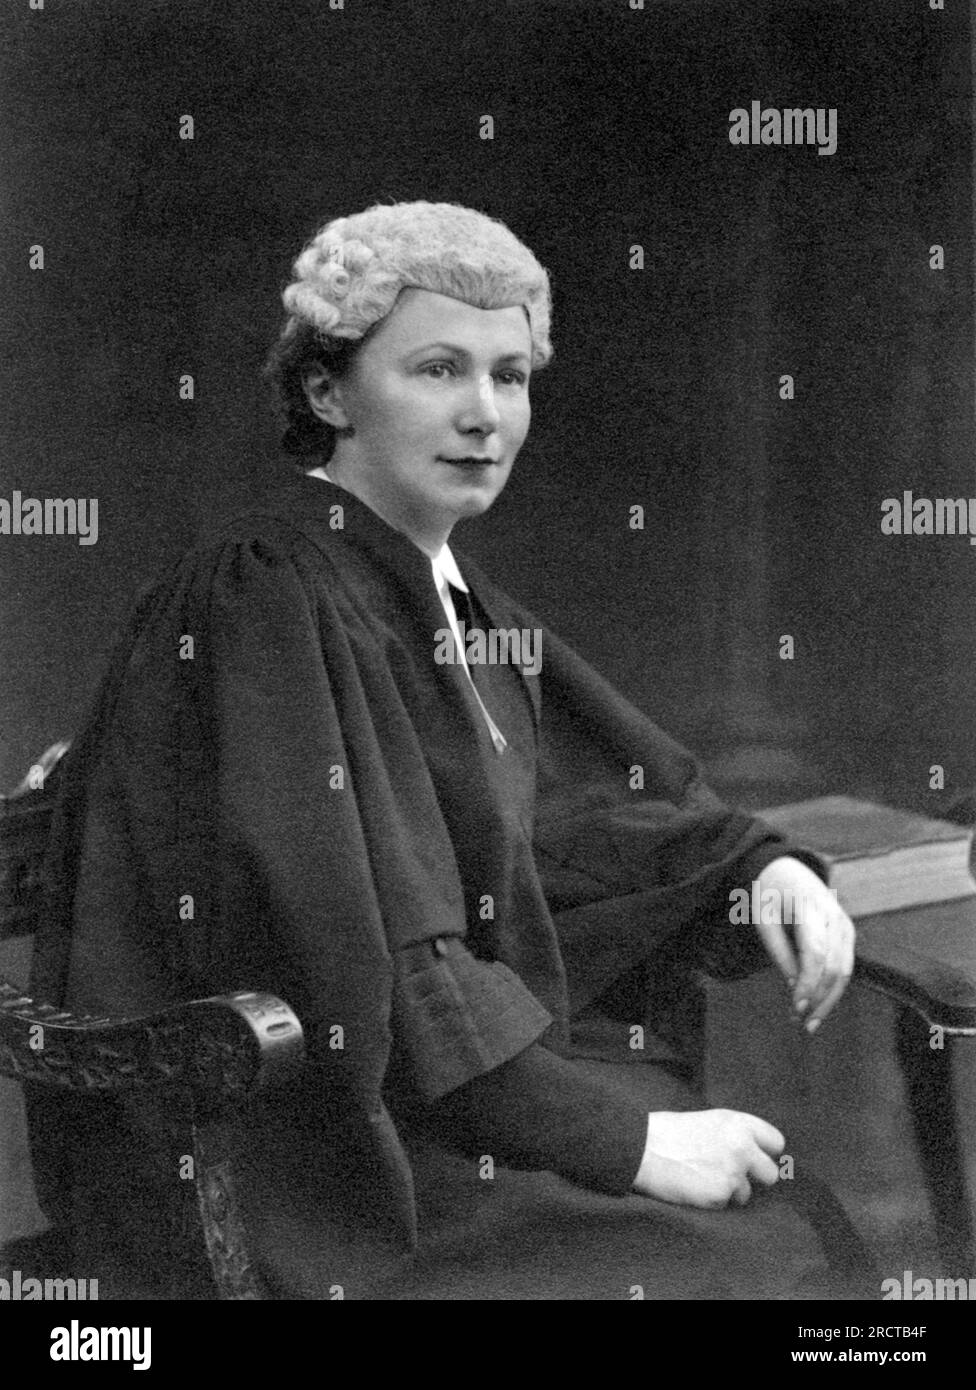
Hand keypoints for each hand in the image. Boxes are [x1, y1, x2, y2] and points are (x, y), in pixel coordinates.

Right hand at [632, 1109, 784, 1207]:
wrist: (642, 1148)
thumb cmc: (668, 1132)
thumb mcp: (708, 1121)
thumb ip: (734, 1135)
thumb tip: (753, 1154)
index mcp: (739, 1123)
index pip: (776, 1142)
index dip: (763, 1152)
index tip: (753, 1157)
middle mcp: (742, 1147)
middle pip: (771, 1174)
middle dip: (754, 1178)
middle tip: (731, 1175)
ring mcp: (733, 1172)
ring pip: (746, 1194)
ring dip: (729, 1191)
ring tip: (701, 1178)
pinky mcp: (720, 1194)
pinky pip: (724, 1204)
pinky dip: (711, 1200)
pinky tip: (693, 1187)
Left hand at [752, 855, 854, 1032]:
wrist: (786, 869)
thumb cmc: (769, 895)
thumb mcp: (764, 920)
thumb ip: (780, 952)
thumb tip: (794, 987)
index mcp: (810, 908)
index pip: (816, 953)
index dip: (808, 983)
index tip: (796, 1007)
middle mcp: (835, 917)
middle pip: (835, 967)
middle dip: (818, 998)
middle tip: (799, 1022)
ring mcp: (845, 926)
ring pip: (845, 971)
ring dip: (827, 1000)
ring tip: (808, 1023)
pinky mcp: (847, 935)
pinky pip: (844, 967)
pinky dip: (832, 989)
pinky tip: (816, 1006)